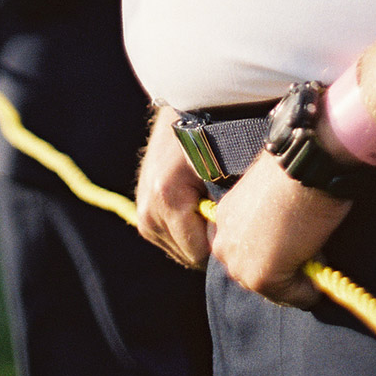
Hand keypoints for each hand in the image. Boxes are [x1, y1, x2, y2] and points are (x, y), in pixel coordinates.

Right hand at [135, 107, 213, 269]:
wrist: (180, 119)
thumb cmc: (207, 141)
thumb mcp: (219, 170)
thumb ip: (222, 209)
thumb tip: (228, 243)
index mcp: (167, 199)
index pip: (197, 253)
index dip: (218, 243)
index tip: (232, 226)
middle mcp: (149, 212)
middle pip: (188, 256)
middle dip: (207, 242)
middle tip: (223, 215)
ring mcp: (143, 215)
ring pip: (179, 250)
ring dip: (196, 237)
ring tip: (208, 206)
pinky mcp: (142, 216)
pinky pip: (171, 239)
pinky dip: (186, 231)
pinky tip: (196, 208)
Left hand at [205, 149, 350, 307]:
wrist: (303, 163)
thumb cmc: (292, 169)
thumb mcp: (266, 195)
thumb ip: (263, 221)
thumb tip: (283, 240)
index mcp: (225, 218)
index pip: (244, 253)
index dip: (272, 252)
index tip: (291, 244)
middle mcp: (224, 244)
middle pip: (254, 275)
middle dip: (281, 270)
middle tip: (305, 252)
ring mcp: (241, 264)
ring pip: (273, 289)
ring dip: (295, 280)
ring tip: (314, 252)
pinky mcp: (263, 277)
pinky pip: (293, 296)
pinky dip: (310, 290)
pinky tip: (321, 264)